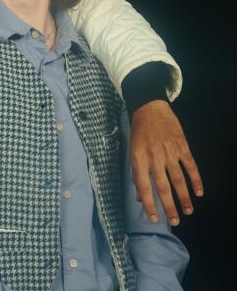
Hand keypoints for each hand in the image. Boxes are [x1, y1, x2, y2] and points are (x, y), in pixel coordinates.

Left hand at [130, 100, 202, 225]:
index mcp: (139, 159)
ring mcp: (170, 152)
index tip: (153, 219)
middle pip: (163, 187)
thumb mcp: (132, 152)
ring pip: (178, 179)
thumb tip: (139, 197)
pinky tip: (199, 193)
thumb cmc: (139, 133)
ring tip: (187, 211)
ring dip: (184, 197)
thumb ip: (136, 174)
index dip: (148, 204)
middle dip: (168, 206)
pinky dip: (196, 180)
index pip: (143, 186)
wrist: (150, 109)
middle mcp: (154, 157)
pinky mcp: (182, 147)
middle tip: (174, 222)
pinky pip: (190, 166)